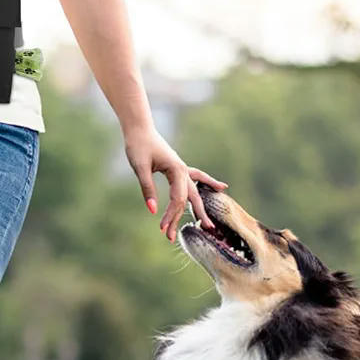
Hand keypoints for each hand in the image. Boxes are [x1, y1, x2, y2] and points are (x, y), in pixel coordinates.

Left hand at [124, 127, 226, 241]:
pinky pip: (198, 178)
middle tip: (202, 231)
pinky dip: (209, 183)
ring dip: (198, 208)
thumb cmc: (138, 146)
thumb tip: (152, 211)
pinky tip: (222, 187)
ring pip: (193, 192)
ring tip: (206, 224)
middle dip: (194, 216)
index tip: (162, 230)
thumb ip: (148, 189)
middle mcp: (183, 170)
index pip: (178, 199)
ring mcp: (183, 169)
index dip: (171, 216)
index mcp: (176, 170)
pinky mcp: (179, 168)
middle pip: (189, 198)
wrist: (139, 128)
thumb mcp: (140, 168)